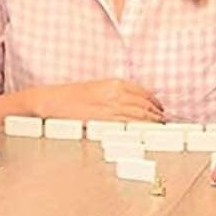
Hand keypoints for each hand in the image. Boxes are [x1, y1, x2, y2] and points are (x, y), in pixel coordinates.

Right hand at [35, 81, 164, 122]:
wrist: (52, 101)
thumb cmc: (71, 96)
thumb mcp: (97, 89)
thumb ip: (114, 94)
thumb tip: (130, 104)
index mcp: (114, 83)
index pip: (143, 92)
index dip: (154, 101)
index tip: (159, 108)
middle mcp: (116, 94)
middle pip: (145, 104)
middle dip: (157, 113)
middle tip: (163, 120)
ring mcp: (111, 108)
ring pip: (141, 115)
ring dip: (152, 122)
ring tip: (159, 127)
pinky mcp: (105, 121)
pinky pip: (129, 125)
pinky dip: (141, 128)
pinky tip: (146, 132)